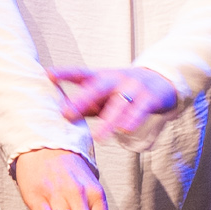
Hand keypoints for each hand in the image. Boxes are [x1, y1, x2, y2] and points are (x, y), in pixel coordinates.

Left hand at [47, 64, 179, 137]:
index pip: (81, 73)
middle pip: (98, 87)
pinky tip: (125, 129)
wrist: (161, 80)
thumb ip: (87, 105)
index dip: (65, 73)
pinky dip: (132, 119)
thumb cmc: (126, 90)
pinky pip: (140, 109)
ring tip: (98, 136)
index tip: (49, 75)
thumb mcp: (105, 94)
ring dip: (109, 120)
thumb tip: (65, 116)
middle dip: (83, 99)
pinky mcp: (150, 98)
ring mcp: (134, 87)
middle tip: (68, 113)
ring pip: (119, 103)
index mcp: (102, 77)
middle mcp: (117, 79)